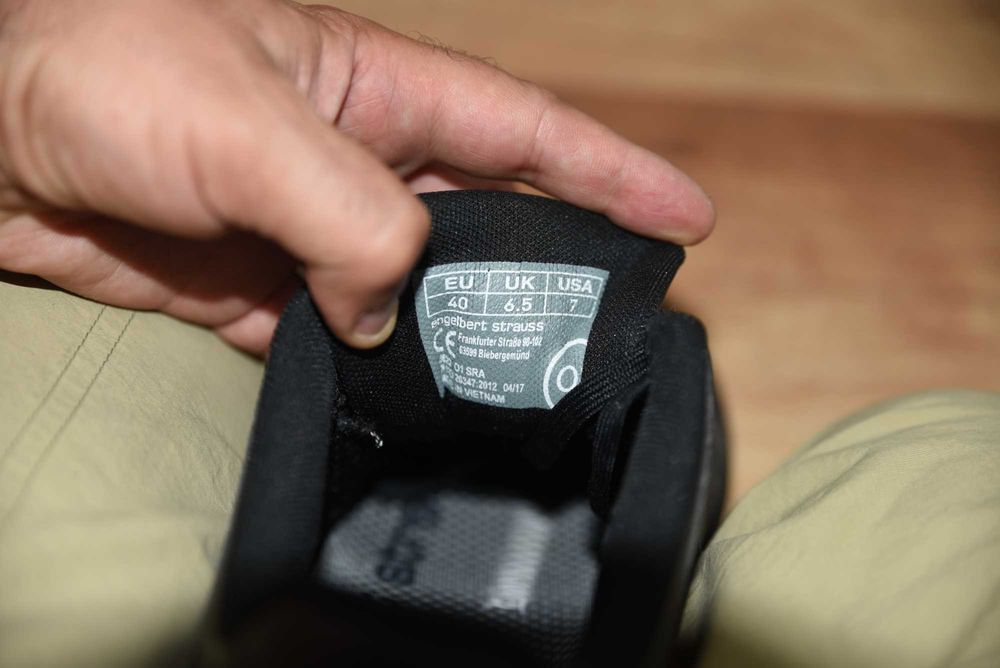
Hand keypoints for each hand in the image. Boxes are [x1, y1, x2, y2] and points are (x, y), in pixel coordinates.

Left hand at [0, 0, 712, 353]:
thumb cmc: (100, 70)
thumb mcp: (250, 125)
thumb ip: (348, 214)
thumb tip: (384, 308)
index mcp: (374, 90)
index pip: (526, 132)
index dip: (610, 173)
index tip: (685, 218)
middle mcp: (355, 159)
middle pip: (484, 223)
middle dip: (545, 272)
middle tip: (604, 329)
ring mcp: (307, 229)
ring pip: (413, 292)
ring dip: (452, 337)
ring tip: (507, 384)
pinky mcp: (254, 290)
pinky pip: (335, 337)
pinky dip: (366, 370)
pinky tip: (397, 401)